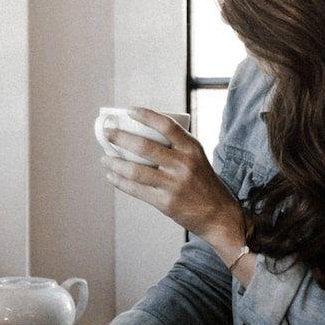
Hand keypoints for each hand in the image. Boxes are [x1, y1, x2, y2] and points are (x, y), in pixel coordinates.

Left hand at [102, 107, 243, 246]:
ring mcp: (174, 184)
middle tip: (107, 133)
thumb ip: (176, 148)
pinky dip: (120, 182)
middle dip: (120, 138)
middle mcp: (183, 164)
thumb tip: (142, 135)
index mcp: (192, 148)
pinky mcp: (165, 203)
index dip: (146, 115)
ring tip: (104, 158)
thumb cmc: (203, 183)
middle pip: (144, 146)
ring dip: (115, 163)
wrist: (219, 215)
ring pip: (135, 170)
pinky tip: (111, 176)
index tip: (129, 110)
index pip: (167, 125)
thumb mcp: (197, 159)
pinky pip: (136, 190)